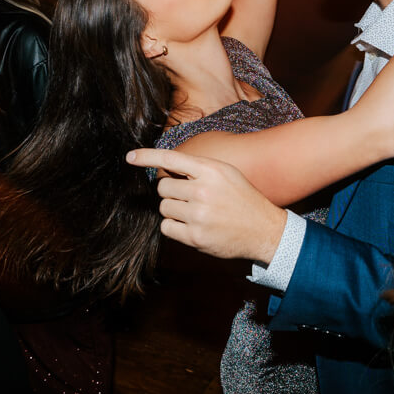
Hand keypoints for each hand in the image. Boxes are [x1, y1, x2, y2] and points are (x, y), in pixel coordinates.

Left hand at [124, 148, 285, 262]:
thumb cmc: (242, 199)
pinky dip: (174, 227)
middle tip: (189, 197)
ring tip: (194, 212)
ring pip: (163, 208)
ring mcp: (198, 215)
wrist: (264, 230)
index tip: (129, 157)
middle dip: (171, 192)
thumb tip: (166, 167)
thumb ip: (198, 168)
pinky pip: (166, 227)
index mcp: (210, 171)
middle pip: (162, 188)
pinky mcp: (195, 237)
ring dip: (173, 210)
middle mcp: (203, 191)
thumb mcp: (226, 173)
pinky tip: (191, 225)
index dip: (146, 157)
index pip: (171, 159)